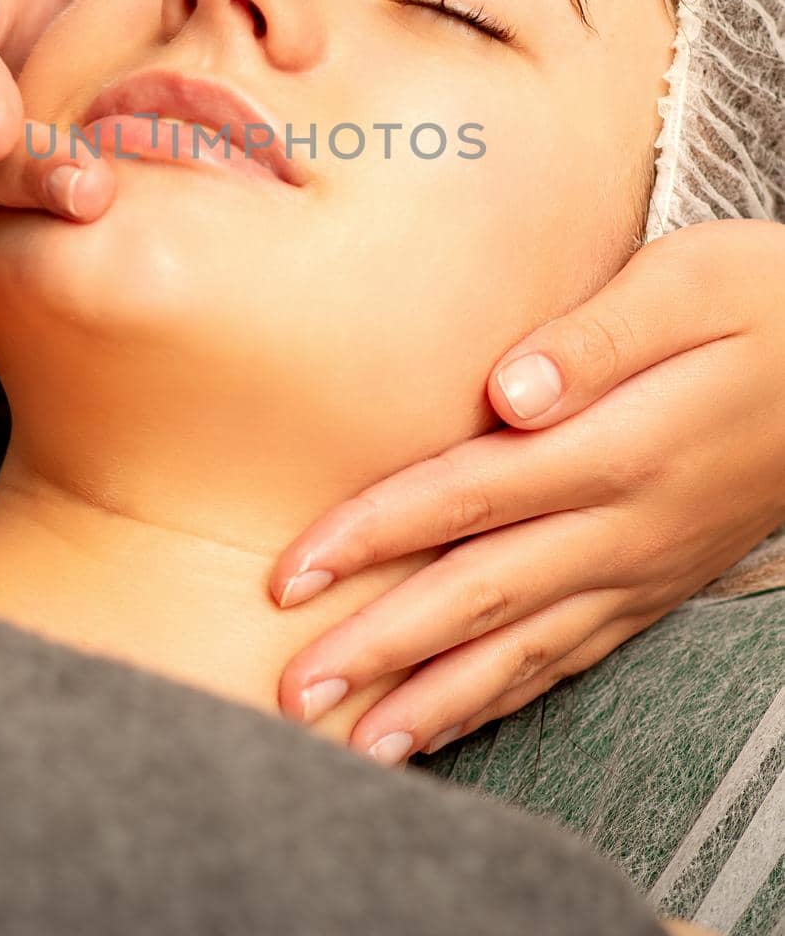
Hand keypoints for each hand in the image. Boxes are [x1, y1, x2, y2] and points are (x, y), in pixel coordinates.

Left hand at [269, 219, 784, 764]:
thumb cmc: (765, 300)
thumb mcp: (688, 285)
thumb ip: (593, 341)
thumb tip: (506, 393)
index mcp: (618, 447)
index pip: (467, 497)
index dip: (373, 537)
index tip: (294, 573)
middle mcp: (625, 526)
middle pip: (478, 596)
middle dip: (379, 648)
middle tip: (295, 693)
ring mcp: (644, 566)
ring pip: (523, 651)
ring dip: (434, 700)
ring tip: (359, 745)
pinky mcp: (658, 582)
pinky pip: (571, 656)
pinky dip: (506, 697)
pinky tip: (456, 720)